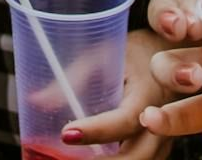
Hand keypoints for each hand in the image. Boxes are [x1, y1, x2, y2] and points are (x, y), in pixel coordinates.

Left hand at [62, 29, 172, 157]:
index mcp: (148, 92)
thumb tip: (37, 100)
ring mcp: (163, 137)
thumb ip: (74, 77)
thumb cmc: (131, 52)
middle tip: (69, 155)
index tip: (67, 134)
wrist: (165, 56)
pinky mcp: (159, 146)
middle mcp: (161, 120)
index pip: (125, 120)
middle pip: (138, 156)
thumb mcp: (103, 54)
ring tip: (79, 158)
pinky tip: (97, 157)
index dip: (96, 130)